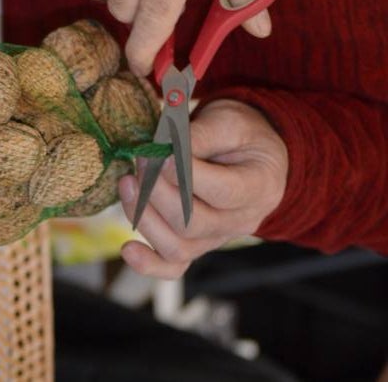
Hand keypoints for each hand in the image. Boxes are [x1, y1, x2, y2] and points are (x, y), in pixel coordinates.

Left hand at [117, 99, 287, 278]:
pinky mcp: (195, 245)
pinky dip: (149, 264)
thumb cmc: (239, 134)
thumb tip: (167, 149)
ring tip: (128, 183)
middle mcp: (240, 221)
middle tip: (141, 159)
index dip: (187, 176)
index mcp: (259, 187)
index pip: (223, 192)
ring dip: (144, 217)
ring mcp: (216, 238)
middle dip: (158, 192)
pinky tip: (128, 249)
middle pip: (193, 223)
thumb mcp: (228, 121)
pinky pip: (173, 266)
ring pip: (178, 247)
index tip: (161, 153)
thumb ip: (201, 135)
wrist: (248, 154)